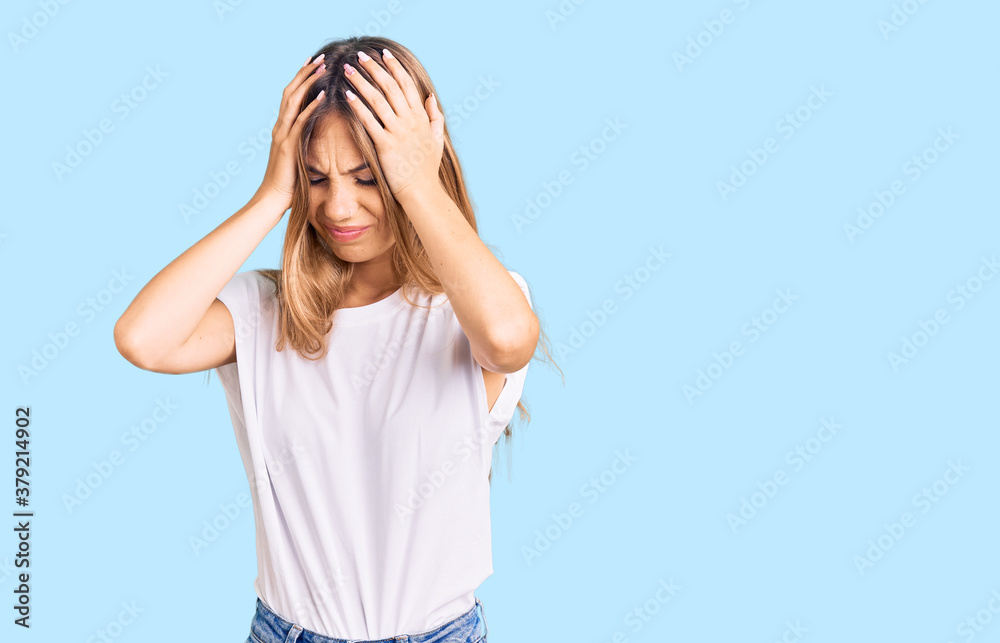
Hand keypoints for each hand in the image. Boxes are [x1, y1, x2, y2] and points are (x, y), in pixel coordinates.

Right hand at [255, 54, 327, 210]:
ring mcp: (282, 135)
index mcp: (282, 129)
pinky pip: (301, 122)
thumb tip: (318, 137)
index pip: (291, 97)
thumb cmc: (288, 183)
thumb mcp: (297, 158)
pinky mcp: (288, 146)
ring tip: (322, 67)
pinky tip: (323, 95)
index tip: (313, 63)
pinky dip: (311, 107)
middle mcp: (280, 127)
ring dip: (309, 82)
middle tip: (320, 57)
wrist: (272, 199)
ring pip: (294, 101)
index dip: (301, 79)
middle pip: (291, 92)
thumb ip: (304, 144)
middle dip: (305, 73)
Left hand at [342, 49, 444, 202]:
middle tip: (360, 55)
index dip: (395, 67)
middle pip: (390, 87)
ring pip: (378, 100)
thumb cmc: (427, 168)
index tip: (384, 54)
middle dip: (374, 68)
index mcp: (421, 117)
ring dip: (362, 82)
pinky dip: (358, 106)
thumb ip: (435, 116)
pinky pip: (369, 121)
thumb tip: (430, 96)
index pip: (407, 84)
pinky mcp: (385, 145)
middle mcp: (410, 121)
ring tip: (348, 69)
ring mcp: (398, 132)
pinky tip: (347, 95)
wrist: (421, 191)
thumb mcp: (437, 139)